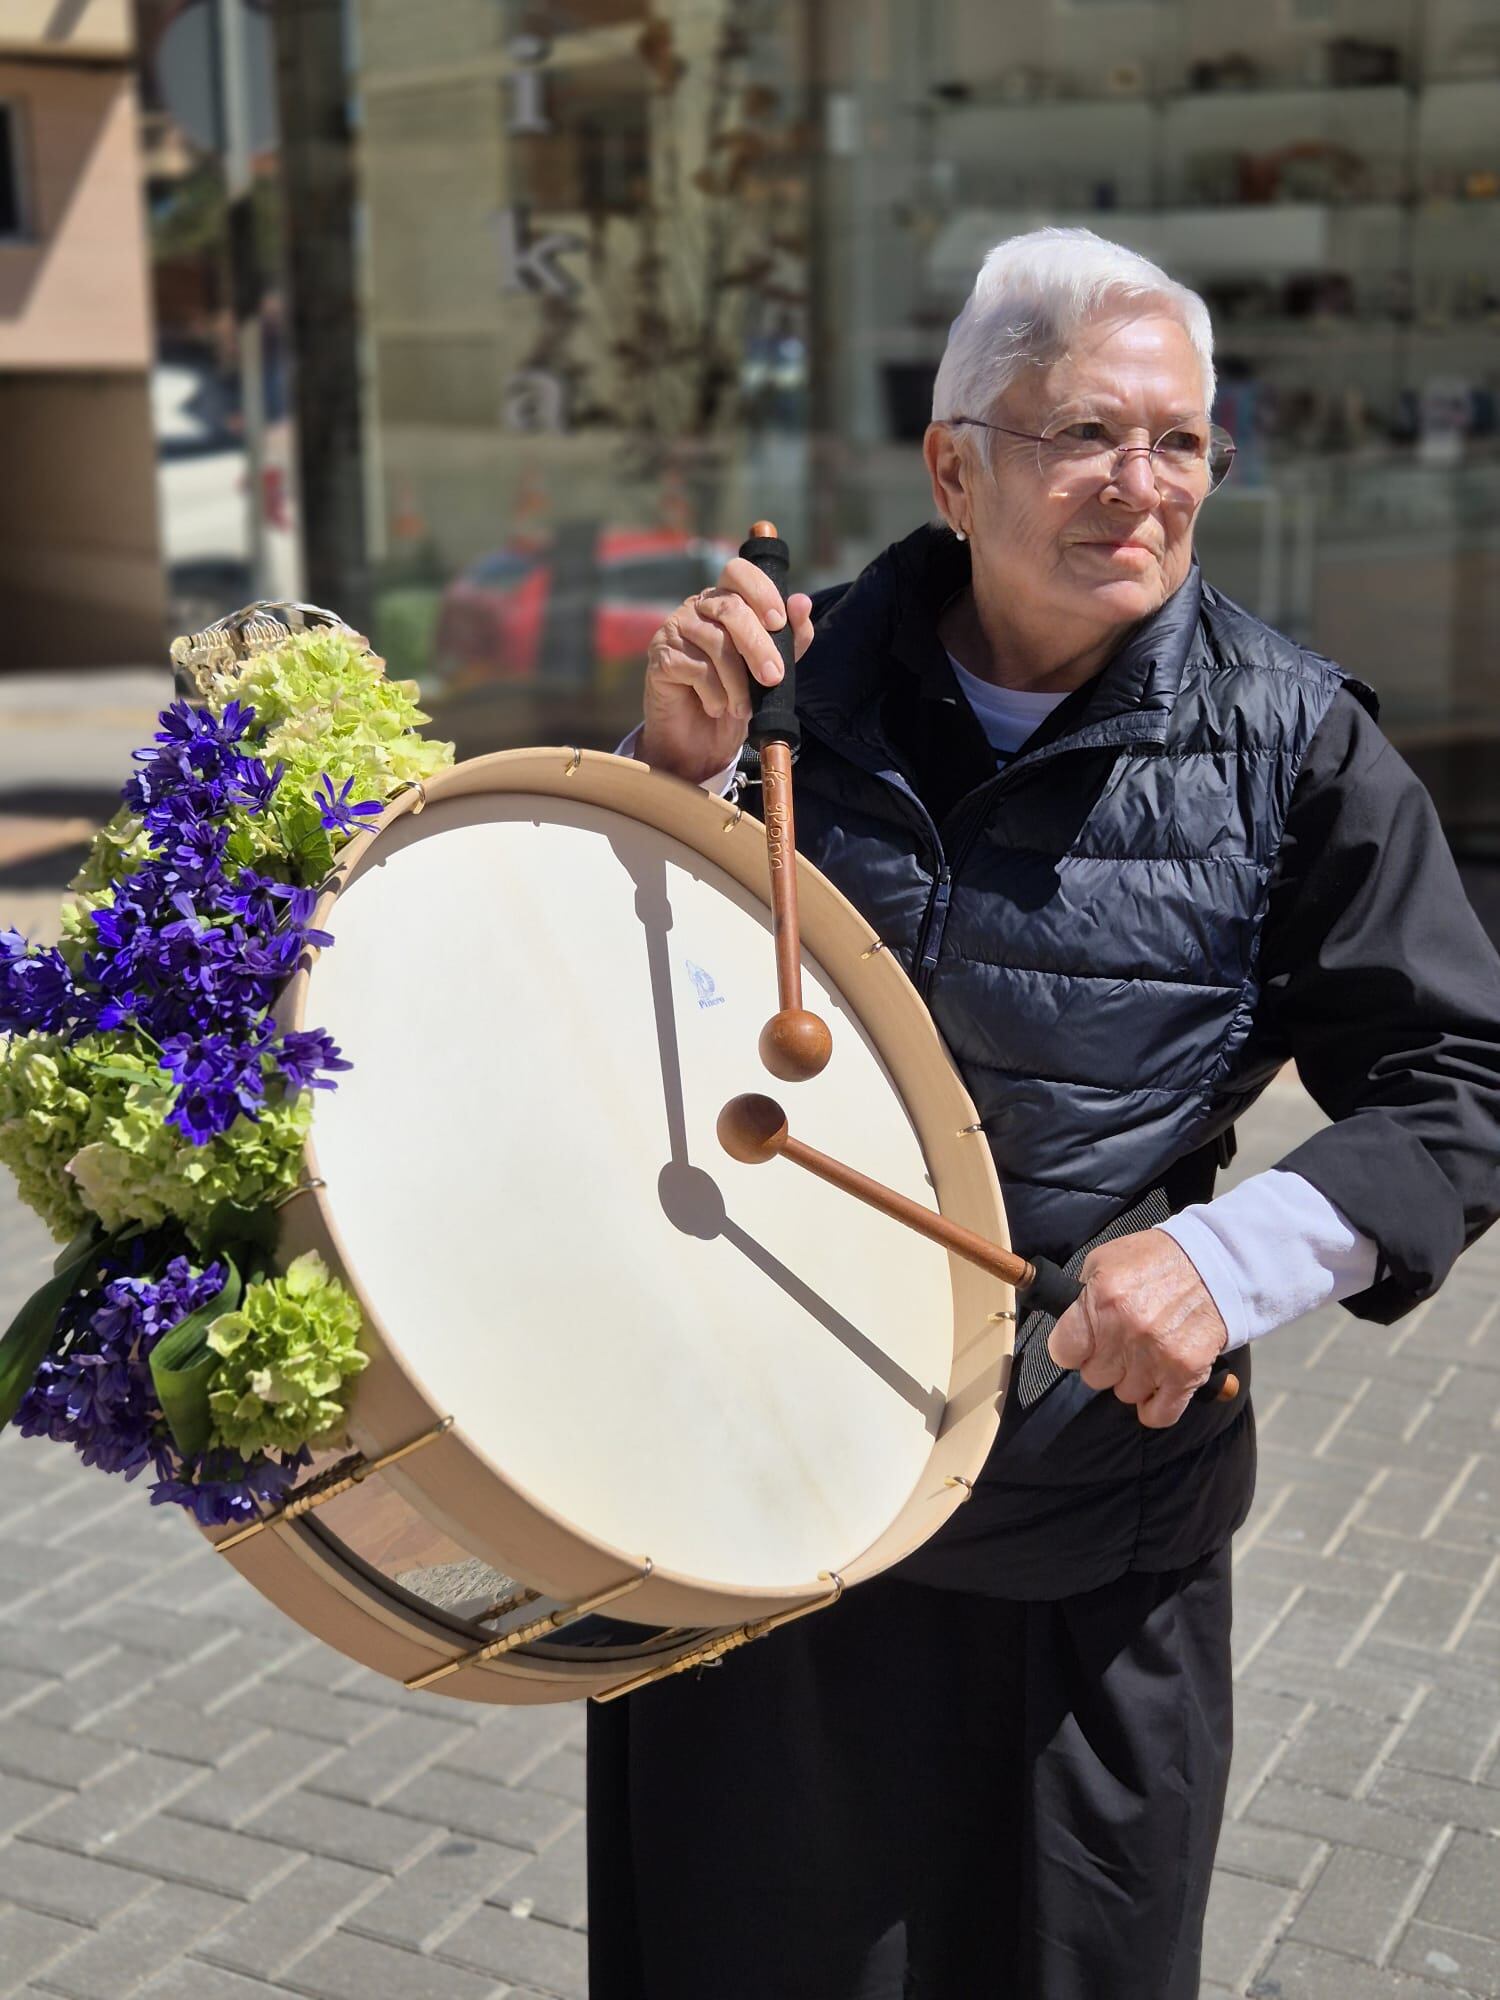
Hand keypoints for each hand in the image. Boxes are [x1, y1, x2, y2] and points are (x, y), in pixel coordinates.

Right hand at [638, 557, 815, 785]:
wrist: (701, 742)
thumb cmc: (736, 698)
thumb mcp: (771, 668)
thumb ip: (790, 638)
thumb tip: (802, 602)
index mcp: (726, 600)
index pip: (739, 572)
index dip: (760, 591)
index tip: (778, 622)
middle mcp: (698, 608)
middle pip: (730, 608)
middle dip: (757, 645)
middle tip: (773, 677)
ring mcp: (675, 629)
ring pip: (715, 642)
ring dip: (737, 681)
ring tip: (744, 708)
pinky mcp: (661, 657)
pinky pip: (696, 668)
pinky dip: (714, 694)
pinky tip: (717, 707)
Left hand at [1046, 1229, 1228, 1429]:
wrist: (1218, 1263)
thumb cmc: (1159, 1259)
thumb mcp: (1106, 1260)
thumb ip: (1082, 1294)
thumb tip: (1071, 1321)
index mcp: (1103, 1299)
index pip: (1063, 1351)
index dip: (1072, 1348)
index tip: (1083, 1343)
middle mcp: (1127, 1331)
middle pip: (1093, 1377)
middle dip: (1104, 1362)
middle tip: (1122, 1344)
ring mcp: (1157, 1355)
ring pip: (1125, 1394)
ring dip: (1133, 1379)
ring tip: (1147, 1355)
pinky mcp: (1186, 1373)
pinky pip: (1158, 1414)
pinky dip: (1155, 1408)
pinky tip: (1157, 1389)